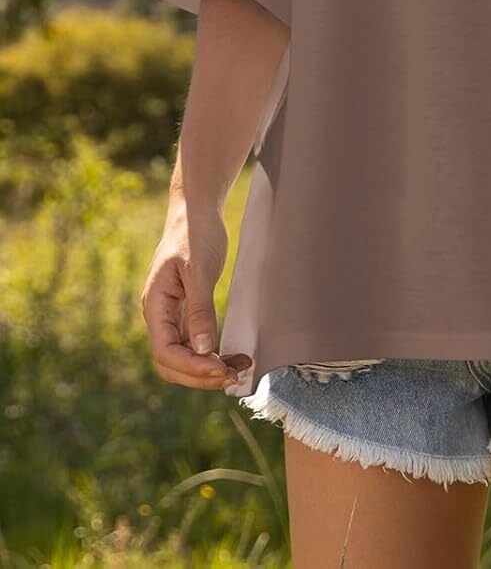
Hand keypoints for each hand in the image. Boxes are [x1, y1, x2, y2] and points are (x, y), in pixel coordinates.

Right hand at [141, 201, 251, 388]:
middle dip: (200, 374)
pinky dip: (213, 353)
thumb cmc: (195, 233)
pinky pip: (196, 341)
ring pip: (185, 355)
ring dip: (208, 368)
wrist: (196, 209)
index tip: (220, 369)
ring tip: (239, 369)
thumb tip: (205, 349)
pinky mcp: (187, 310)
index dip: (192, 367)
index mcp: (155, 305)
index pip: (165, 351)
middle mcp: (160, 315)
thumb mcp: (199, 269)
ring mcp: (172, 314)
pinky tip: (234, 356)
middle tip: (233, 376)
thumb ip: (200, 309)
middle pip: (172, 362)